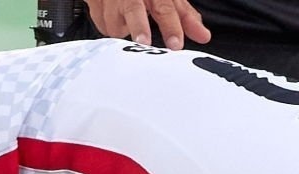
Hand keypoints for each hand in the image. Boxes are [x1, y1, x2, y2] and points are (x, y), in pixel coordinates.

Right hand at [91, 0, 209, 47]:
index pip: (165, 7)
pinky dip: (108, 25)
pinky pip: (101, 24)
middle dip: (139, 27)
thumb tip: (204, 37)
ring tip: (125, 21)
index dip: (171, 26)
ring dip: (121, 29)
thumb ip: (185, 17)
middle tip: (143, 43)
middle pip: (133, 9)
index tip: (175, 44)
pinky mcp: (94, 2)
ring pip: (115, 25)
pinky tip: (112, 16)